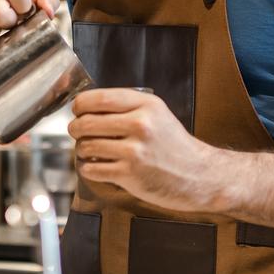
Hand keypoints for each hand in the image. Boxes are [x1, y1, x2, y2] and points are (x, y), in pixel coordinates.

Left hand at [68, 88, 222, 212]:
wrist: (198, 175)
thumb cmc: (175, 146)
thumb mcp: (157, 114)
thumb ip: (127, 106)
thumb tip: (88, 106)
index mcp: (146, 105)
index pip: (99, 98)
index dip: (80, 104)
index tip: (77, 110)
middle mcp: (140, 124)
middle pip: (87, 122)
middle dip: (75, 128)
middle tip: (77, 131)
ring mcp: (134, 151)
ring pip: (86, 146)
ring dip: (82, 149)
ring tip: (89, 150)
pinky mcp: (129, 174)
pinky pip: (92, 168)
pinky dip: (88, 168)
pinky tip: (96, 166)